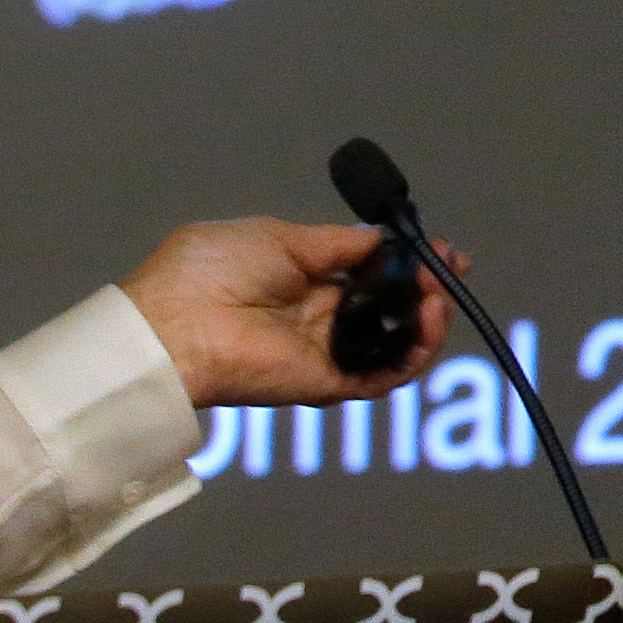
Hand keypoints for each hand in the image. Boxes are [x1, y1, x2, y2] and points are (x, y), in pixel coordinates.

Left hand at [119, 217, 448, 407]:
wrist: (172, 324)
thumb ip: (336, 244)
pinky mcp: (326, 385)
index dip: (407, 262)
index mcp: (302, 280)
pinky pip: (383, 376)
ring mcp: (324, 354)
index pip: (370, 275)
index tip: (438, 249)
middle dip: (427, 285)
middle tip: (450, 265)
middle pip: (390, 309)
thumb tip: (380, 240)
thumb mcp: (281, 237)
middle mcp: (318, 319)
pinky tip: (428, 317)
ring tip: (439, 292)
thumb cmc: (210, 270)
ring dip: (428, 317)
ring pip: (395, 344)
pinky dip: (415, 352)